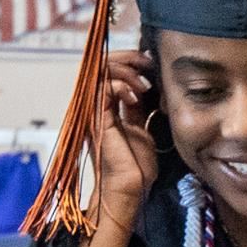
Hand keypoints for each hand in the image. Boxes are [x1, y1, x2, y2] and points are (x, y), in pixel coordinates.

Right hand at [96, 49, 159, 211]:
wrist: (131, 188)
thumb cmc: (136, 166)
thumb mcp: (142, 127)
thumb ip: (139, 106)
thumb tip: (146, 84)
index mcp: (106, 106)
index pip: (111, 70)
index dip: (131, 62)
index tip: (151, 64)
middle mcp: (96, 104)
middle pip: (103, 64)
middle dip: (128, 59)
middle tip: (148, 65)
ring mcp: (94, 109)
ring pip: (101, 71)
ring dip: (126, 71)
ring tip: (144, 85)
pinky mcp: (97, 117)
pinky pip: (103, 87)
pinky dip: (121, 85)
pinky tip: (135, 97)